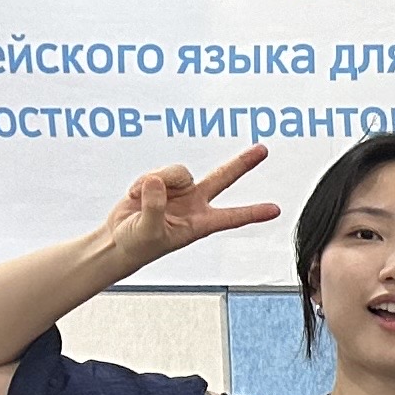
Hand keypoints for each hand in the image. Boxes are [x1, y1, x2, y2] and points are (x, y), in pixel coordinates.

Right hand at [97, 145, 279, 268]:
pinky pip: (157, 172)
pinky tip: (135, 196)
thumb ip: (154, 207)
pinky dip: (142, 182)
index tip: (276, 210)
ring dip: (158, 181)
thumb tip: (157, 182)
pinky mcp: (161, 182)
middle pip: (223, 178)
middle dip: (242, 163)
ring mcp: (179, 191)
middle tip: (263, 149)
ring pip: (179, 171)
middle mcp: (195, 204)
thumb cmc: (138, 244)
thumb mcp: (149, 231)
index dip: (253, 213)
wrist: (119, 239)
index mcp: (200, 223)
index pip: (232, 217)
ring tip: (140, 200)